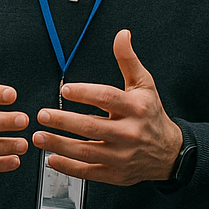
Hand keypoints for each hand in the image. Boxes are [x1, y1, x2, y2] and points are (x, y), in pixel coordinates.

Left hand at [31, 29, 181, 185]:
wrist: (169, 152)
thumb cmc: (151, 115)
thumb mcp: (144, 84)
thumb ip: (128, 60)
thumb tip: (122, 35)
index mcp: (135, 108)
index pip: (106, 98)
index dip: (84, 93)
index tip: (65, 90)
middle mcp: (129, 133)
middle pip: (91, 126)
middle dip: (62, 121)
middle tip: (42, 115)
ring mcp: (122, 156)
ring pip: (85, 151)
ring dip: (58, 144)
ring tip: (39, 136)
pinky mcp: (116, 174)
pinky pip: (88, 172)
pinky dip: (68, 167)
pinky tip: (52, 158)